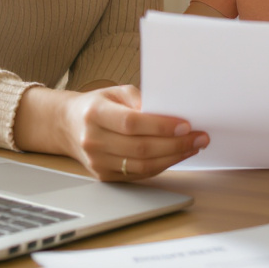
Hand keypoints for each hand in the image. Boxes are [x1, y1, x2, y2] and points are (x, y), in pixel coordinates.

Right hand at [17, 84, 208, 180]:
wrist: (69, 125)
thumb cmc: (99, 105)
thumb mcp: (117, 91)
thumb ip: (141, 99)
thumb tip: (169, 112)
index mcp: (95, 114)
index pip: (131, 123)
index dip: (160, 126)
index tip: (186, 124)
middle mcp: (93, 140)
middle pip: (140, 148)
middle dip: (176, 144)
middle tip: (199, 137)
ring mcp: (97, 162)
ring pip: (142, 166)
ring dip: (174, 157)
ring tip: (194, 146)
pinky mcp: (104, 175)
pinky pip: (139, 174)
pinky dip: (162, 166)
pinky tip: (177, 155)